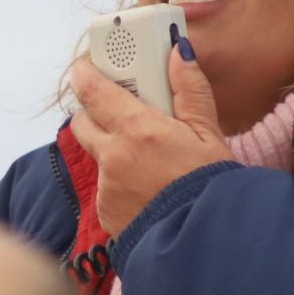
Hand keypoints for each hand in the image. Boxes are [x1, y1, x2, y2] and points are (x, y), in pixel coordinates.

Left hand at [69, 40, 233, 237]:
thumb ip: (190, 91)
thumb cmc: (211, 186)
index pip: (92, 92)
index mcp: (138, 131)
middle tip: (120, 111)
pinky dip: (121, 185)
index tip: (86, 68)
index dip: (85, 75)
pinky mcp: (105, 213)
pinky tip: (148, 191)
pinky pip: (106, 189)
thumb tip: (179, 51)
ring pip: (98, 157)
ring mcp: (106, 187)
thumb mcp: (208, 134)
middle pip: (82, 122)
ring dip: (113, 152)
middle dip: (94, 112)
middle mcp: (114, 157)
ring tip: (149, 162)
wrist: (204, 244)